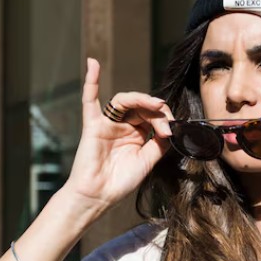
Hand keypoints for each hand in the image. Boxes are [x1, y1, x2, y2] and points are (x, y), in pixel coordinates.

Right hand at [62, 58, 173, 209]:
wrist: (98, 197)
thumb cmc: (120, 182)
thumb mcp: (148, 161)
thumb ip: (159, 143)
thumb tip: (171, 128)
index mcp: (136, 134)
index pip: (152, 116)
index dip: (164, 119)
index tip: (171, 131)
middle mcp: (122, 126)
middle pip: (141, 106)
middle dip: (156, 112)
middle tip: (165, 124)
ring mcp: (107, 124)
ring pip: (124, 101)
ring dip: (141, 99)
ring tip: (154, 104)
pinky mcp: (93, 126)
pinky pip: (89, 100)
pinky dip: (91, 81)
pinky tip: (93, 64)